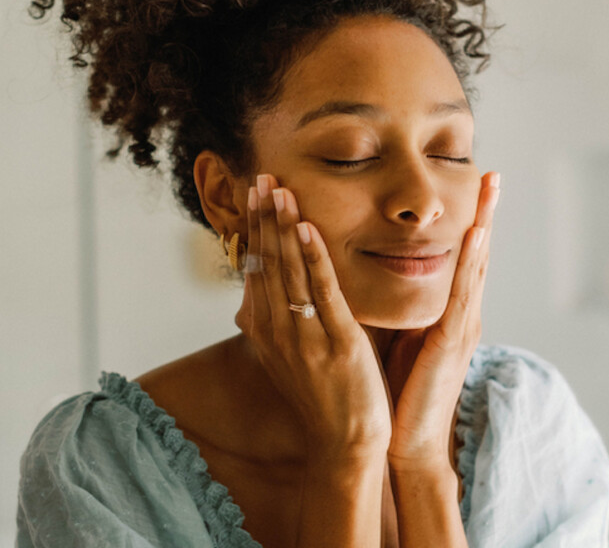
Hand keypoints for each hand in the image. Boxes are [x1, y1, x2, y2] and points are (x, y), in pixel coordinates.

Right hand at [235, 174, 391, 464]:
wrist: (343, 441)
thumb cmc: (320, 392)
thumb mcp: (288, 350)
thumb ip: (277, 313)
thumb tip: (265, 279)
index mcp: (264, 327)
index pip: (255, 265)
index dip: (256, 226)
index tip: (256, 192)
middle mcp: (276, 327)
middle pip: (267, 261)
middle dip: (265, 217)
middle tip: (263, 177)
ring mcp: (303, 334)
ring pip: (289, 270)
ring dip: (284, 227)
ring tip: (280, 190)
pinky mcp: (335, 341)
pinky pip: (321, 291)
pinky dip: (313, 257)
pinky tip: (308, 227)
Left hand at [384, 171, 499, 470]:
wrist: (406, 440)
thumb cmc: (401, 387)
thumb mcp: (403, 334)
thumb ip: (404, 303)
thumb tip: (382, 269)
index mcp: (449, 312)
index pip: (462, 257)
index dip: (471, 221)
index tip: (475, 184)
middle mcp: (462, 314)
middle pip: (477, 254)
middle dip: (486, 213)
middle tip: (494, 174)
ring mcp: (462, 326)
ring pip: (475, 266)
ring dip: (483, 224)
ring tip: (490, 188)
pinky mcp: (452, 342)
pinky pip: (462, 294)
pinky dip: (470, 262)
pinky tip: (475, 234)